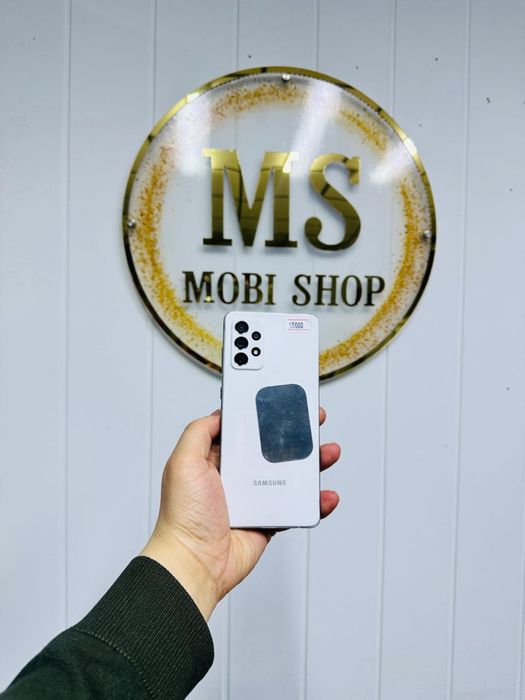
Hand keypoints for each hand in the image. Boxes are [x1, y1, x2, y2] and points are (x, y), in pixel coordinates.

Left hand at [141, 409, 339, 619]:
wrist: (194, 562)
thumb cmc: (183, 516)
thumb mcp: (183, 462)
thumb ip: (199, 432)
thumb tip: (220, 414)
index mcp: (215, 459)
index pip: (245, 430)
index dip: (264, 416)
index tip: (284, 404)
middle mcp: (235, 476)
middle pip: (272, 449)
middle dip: (296, 435)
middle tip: (314, 421)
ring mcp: (253, 499)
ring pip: (289, 475)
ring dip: (312, 464)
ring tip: (328, 452)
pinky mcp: (267, 521)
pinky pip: (296, 507)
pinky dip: (314, 501)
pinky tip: (326, 495)